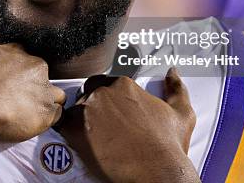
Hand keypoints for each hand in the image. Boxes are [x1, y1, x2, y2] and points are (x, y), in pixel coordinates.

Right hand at [0, 22, 65, 143]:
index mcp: (15, 52)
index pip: (23, 55)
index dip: (15, 69)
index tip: (5, 81)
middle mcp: (34, 66)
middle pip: (40, 74)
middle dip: (30, 85)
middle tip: (11, 99)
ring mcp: (44, 89)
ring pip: (53, 93)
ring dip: (43, 101)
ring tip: (25, 112)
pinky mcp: (47, 112)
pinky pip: (56, 114)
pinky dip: (47, 119)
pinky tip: (31, 122)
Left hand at [55, 69, 198, 182]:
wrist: (157, 172)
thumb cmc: (169, 145)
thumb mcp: (181, 113)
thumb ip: (176, 88)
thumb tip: (173, 72)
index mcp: (123, 83)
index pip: (105, 83)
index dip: (107, 100)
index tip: (113, 115)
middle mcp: (103, 91)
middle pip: (88, 93)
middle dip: (93, 106)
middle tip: (102, 126)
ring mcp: (87, 109)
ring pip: (75, 109)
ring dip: (81, 120)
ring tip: (93, 138)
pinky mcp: (75, 129)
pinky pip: (62, 125)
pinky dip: (68, 132)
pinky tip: (79, 142)